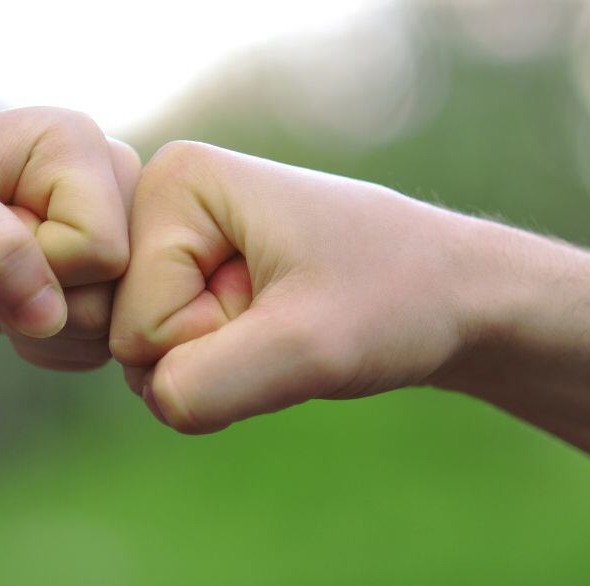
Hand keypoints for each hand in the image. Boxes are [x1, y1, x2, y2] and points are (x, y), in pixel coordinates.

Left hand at [0, 107, 140, 368]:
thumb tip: (51, 318)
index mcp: (77, 143)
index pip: (100, 248)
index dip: (40, 264)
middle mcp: (111, 184)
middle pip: (121, 287)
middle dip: (47, 300)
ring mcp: (115, 234)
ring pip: (115, 322)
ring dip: (45, 329)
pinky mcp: (105, 279)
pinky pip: (103, 343)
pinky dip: (52, 345)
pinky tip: (15, 309)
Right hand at [110, 141, 488, 432]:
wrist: (457, 293)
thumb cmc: (397, 300)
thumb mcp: (306, 348)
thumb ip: (206, 384)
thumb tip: (153, 400)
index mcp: (175, 182)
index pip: (137, 324)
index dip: (216, 339)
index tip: (287, 302)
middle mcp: (161, 200)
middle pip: (132, 337)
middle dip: (213, 355)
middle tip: (287, 317)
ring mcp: (176, 237)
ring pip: (151, 354)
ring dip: (223, 364)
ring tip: (285, 320)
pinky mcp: (194, 269)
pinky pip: (174, 351)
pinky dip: (227, 365)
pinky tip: (274, 328)